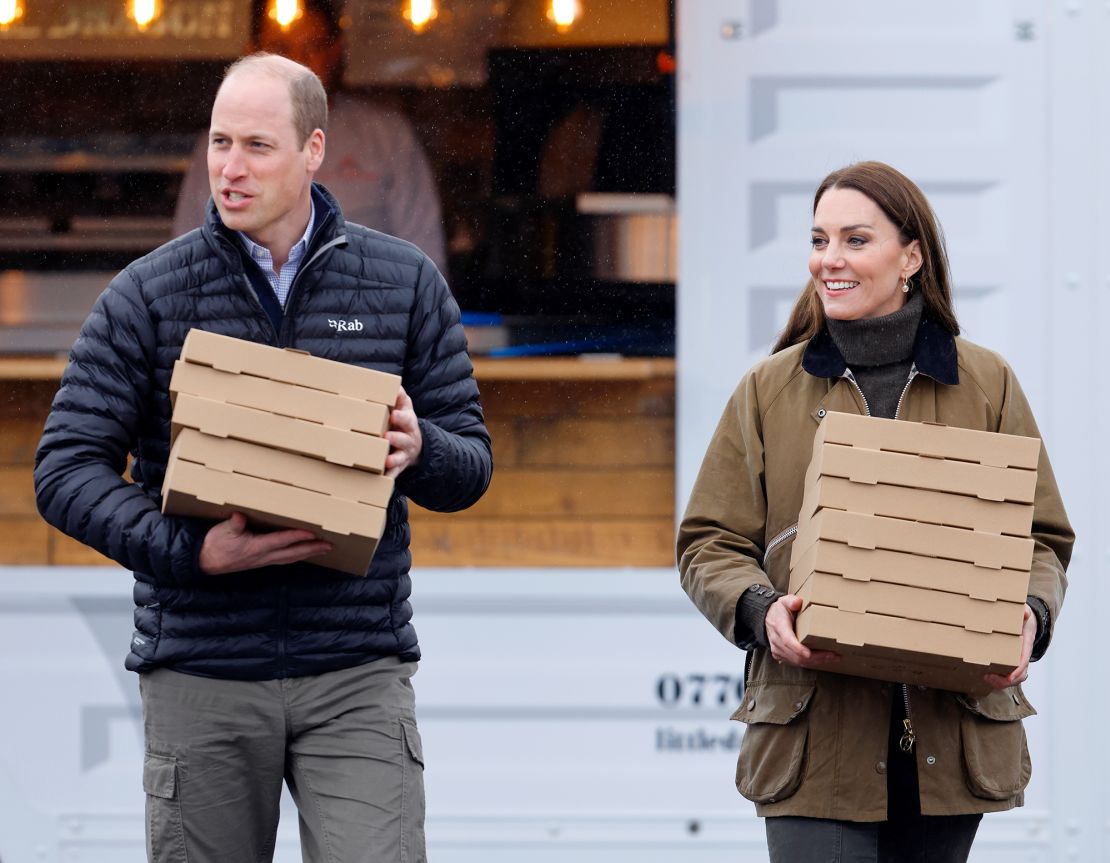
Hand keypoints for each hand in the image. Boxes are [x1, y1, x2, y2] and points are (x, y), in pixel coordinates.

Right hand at [198, 512, 331, 574]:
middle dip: (312, 549)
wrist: (204, 562)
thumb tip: (238, 516)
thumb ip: (233, 524)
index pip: (282, 541)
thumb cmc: (214, 545)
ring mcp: (263, 561)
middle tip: (329, 545)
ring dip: (308, 554)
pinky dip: (296, 556)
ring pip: (290, 558)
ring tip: (323, 549)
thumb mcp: (222, 531)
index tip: (313, 533)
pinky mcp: (260, 562)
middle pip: (293, 553)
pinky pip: (283, 560)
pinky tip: (301, 554)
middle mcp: (263, 556)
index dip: (298, 537)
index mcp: (256, 547)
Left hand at [385, 386, 421, 477]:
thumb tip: (396, 386)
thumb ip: (401, 399)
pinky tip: (384, 479)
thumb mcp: (406, 409)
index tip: (393, 414)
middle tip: (386, 436)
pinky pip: (395, 474)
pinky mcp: (399, 467)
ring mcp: (404, 454)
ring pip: (400, 458)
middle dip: (396, 438)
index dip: (401, 417)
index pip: (407, 419)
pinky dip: (390, 477)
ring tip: (386, 461)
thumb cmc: (404, 423)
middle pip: (404, 439)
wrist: (415, 446)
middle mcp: (408, 440)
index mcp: (408, 424)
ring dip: (394, 459)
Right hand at [765, 594, 839, 667]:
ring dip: (815, 662)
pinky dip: (810, 663)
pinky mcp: (781, 656)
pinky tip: (822, 660)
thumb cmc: (779, 610)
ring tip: (832, 658)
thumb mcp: (784, 601)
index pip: (788, 641)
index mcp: (779, 627)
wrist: (767, 619)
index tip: (809, 653)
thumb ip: (791, 601)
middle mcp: (777, 641)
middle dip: (816, 657)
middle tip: (833, 655)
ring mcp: (778, 650)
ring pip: (797, 661)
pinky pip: (796, 663)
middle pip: (796, 655)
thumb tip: (798, 602)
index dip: (798, 649)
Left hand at [984, 604, 1035, 689]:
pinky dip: (999, 679)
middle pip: (1020, 674)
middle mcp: (1023, 654)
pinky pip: (1008, 674)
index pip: (1024, 659)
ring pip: (1015, 677)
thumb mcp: (1025, 611)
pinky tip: (985, 676)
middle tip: (988, 677)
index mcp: (1026, 643)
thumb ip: (1024, 610)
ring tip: (985, 678)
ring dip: (1001, 682)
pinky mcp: (1010, 661)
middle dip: (1006, 680)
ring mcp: (1018, 659)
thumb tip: (1024, 612)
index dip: (1017, 669)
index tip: (1009, 676)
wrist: (1027, 622)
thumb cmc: (1023, 618)